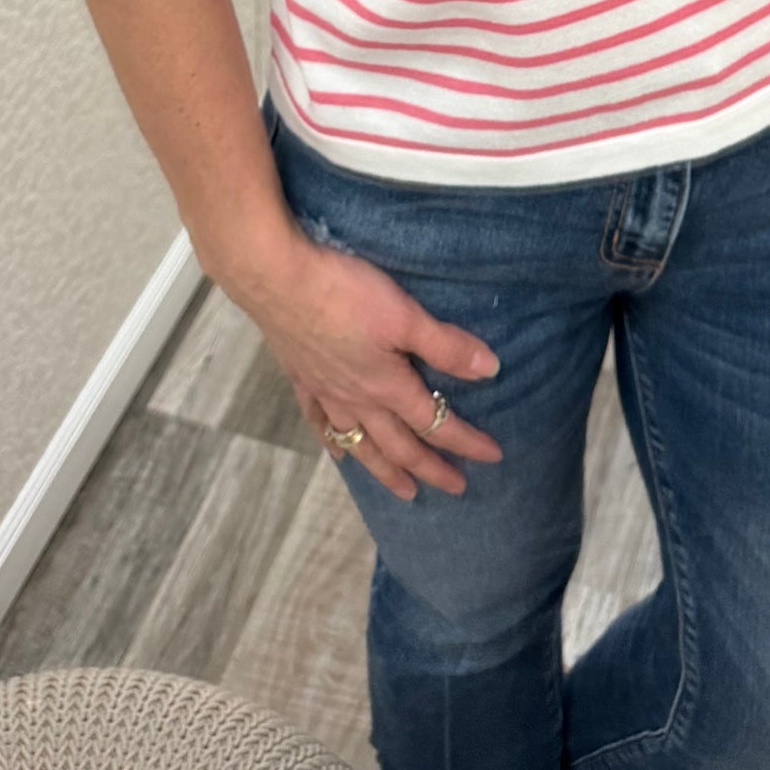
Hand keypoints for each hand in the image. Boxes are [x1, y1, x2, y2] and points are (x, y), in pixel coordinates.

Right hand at [238, 230, 504, 502]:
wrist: (276, 279)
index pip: (435, 422)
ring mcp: (325, 392)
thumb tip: (491, 371)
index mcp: (387, 386)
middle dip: (430, 468)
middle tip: (456, 488)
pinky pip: (320, 423)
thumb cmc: (345, 292)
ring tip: (404, 491)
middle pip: (400, 445)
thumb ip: (446, 345)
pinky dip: (333, 443)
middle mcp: (357, 399)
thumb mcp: (404, 314)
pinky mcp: (301, 377)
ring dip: (386, 470)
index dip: (466, 441)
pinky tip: (339, 454)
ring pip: (361, 444)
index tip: (493, 457)